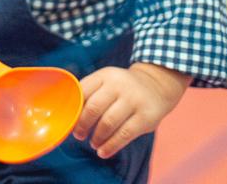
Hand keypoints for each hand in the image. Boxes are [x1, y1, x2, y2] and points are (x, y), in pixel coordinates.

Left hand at [71, 62, 191, 158]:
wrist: (157, 86)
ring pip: (108, 123)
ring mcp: (133, 100)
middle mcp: (119, 85)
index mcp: (105, 75)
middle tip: (79, 135)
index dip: (74, 110)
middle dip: (82, 125)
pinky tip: (103, 151)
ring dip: (96, 138)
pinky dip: (110, 146)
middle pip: (93, 108)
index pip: (83, 91)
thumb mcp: (107, 81)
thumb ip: (90, 93)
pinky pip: (124, 135)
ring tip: (93, 143)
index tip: (70, 121)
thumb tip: (68, 116)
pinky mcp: (145, 117)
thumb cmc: (123, 88)